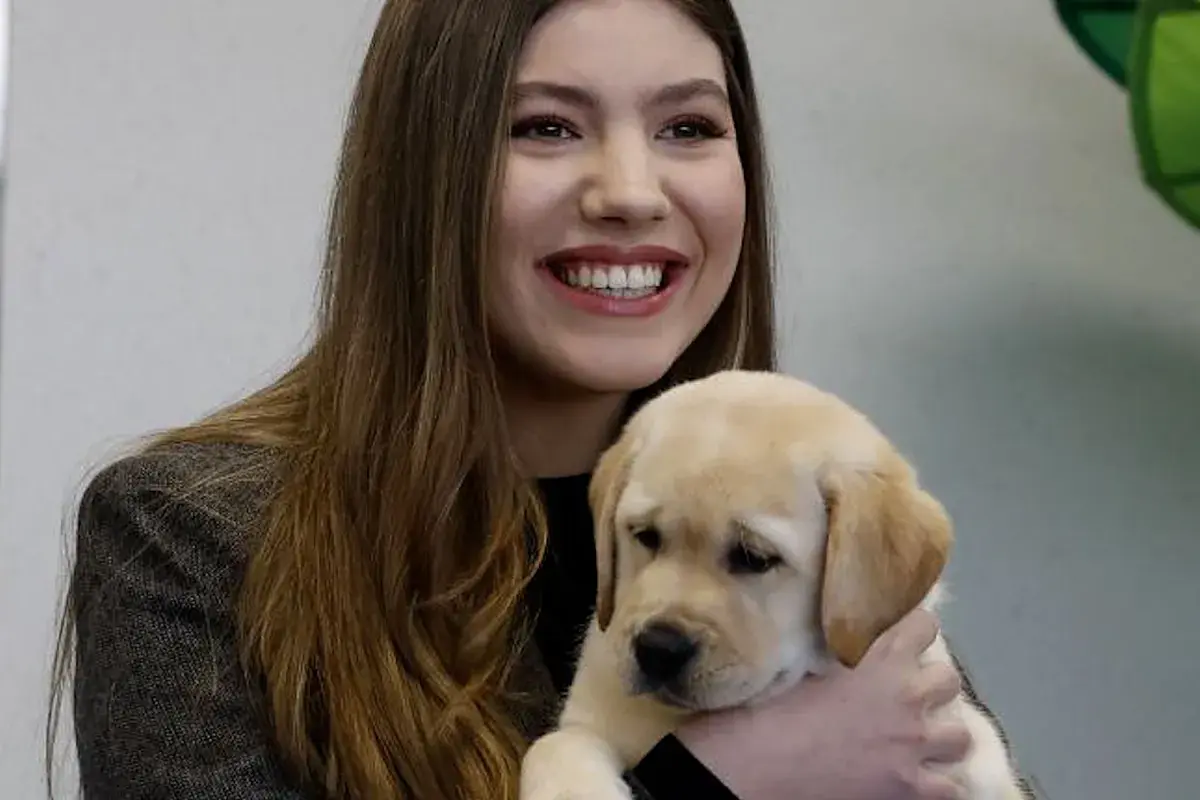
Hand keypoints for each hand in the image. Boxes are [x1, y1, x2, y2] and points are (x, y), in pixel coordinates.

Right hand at [674, 608, 971, 799]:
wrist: (762, 762)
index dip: (916, 630)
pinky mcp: (913, 789)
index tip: (907, 635)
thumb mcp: (808, 664)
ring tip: (920, 740)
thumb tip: (843, 640)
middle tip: (911, 694)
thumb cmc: (773, 710)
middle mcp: (907, 698)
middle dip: (933, 685)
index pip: (924, 626)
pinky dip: (938, 784)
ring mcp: (914, 746)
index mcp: (881, 659)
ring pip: (960, 736)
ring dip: (942, 737)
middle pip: (950, 680)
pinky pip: (951, 788)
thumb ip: (840, 652)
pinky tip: (918, 781)